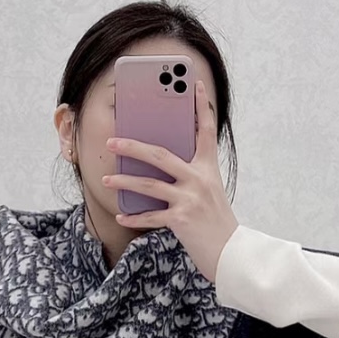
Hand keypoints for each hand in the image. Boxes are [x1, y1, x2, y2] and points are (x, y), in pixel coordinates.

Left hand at [103, 79, 238, 284]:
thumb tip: (160, 166)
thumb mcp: (210, 192)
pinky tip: (121, 215)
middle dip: (133, 146)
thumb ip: (191, 176)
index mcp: (209, 168)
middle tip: (112, 140)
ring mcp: (190, 199)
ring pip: (150, 184)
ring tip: (106, 178)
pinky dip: (134, 217)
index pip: (205, 130)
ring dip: (125, 180)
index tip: (192, 83)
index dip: (199, 105)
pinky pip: (151, 216)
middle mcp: (200, 179)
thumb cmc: (218, 223)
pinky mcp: (182, 219)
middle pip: (161, 155)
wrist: (232, 254)